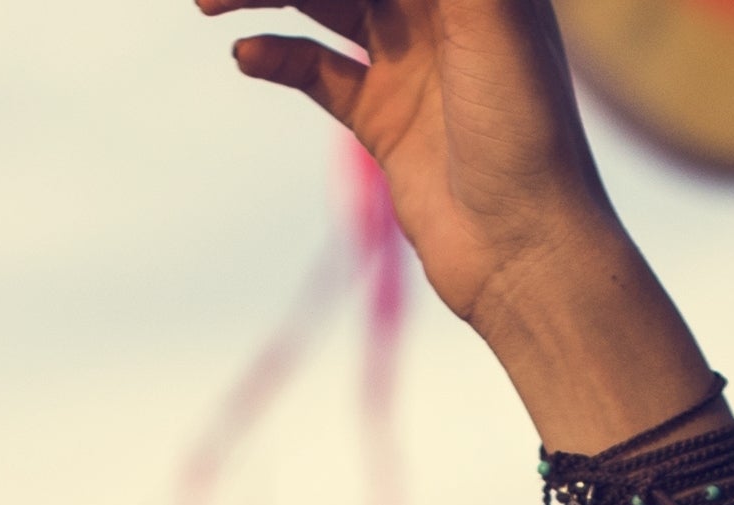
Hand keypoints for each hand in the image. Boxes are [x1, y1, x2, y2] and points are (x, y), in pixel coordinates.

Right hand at [203, 0, 628, 338]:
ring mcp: (410, 62)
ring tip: (207, 3)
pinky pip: (317, 71)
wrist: (526, 250)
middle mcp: (442, 11)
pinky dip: (278, 55)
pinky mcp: (384, 118)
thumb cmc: (526, 128)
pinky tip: (246, 54)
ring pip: (323, 5)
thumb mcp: (490, 14)